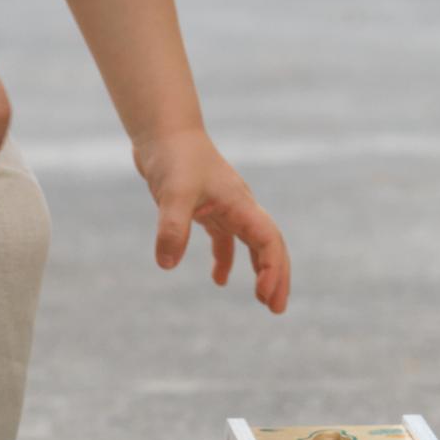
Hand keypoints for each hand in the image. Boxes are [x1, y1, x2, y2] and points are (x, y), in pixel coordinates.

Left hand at [133, 127, 290, 314]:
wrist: (162, 131)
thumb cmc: (173, 157)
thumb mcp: (172, 194)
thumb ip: (172, 228)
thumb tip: (167, 265)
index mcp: (241, 204)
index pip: (268, 240)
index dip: (272, 269)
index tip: (265, 296)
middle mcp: (239, 206)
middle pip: (269, 245)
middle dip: (277, 276)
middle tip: (276, 309)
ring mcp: (225, 206)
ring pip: (252, 243)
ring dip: (259, 270)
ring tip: (263, 300)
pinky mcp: (207, 207)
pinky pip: (225, 238)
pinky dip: (225, 259)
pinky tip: (218, 280)